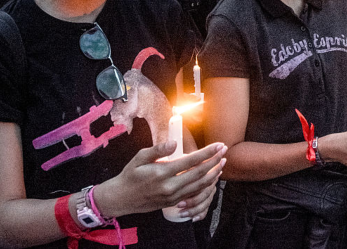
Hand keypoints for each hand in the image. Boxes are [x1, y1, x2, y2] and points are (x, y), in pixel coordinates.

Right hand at [96, 141, 225, 217]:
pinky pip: (195, 194)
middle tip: (224, 150)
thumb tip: (173, 143)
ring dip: (213, 174)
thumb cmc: (131, 174)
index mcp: (162, 173)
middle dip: (214, 161)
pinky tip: (212, 176)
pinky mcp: (174, 202)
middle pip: (199, 174)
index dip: (207, 152)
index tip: (218, 144)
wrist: (122, 198)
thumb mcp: (140, 157)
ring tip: (222, 162)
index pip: (190, 161)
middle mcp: (170, 187)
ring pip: (200, 186)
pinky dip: (206, 185)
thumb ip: (158, 149)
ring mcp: (173, 197)